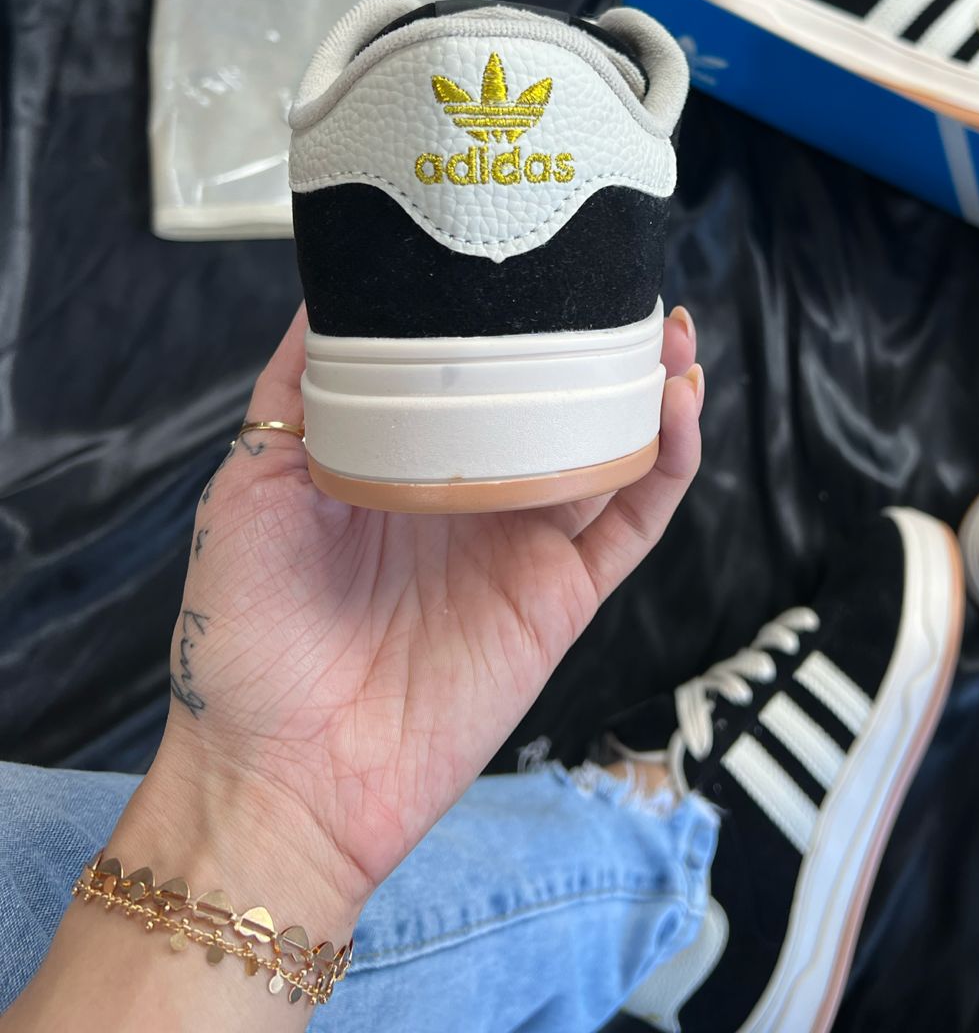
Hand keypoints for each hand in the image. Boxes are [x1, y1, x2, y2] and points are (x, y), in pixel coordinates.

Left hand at [120, 305, 702, 936]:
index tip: (537, 257)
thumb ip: (298, 393)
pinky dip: (667, 465)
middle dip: (599, 344)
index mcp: (409, 462)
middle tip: (621, 283)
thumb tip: (328, 289)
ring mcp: (523, 545)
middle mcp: (474, 493)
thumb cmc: (247, 636)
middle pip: (556, 403)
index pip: (477, 374)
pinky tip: (678, 410)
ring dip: (649, 389)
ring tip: (667, 333)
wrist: (280, 774)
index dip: (515, 320)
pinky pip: (633, 523)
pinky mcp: (562, 599)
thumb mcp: (250, 486)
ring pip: (610, 449)